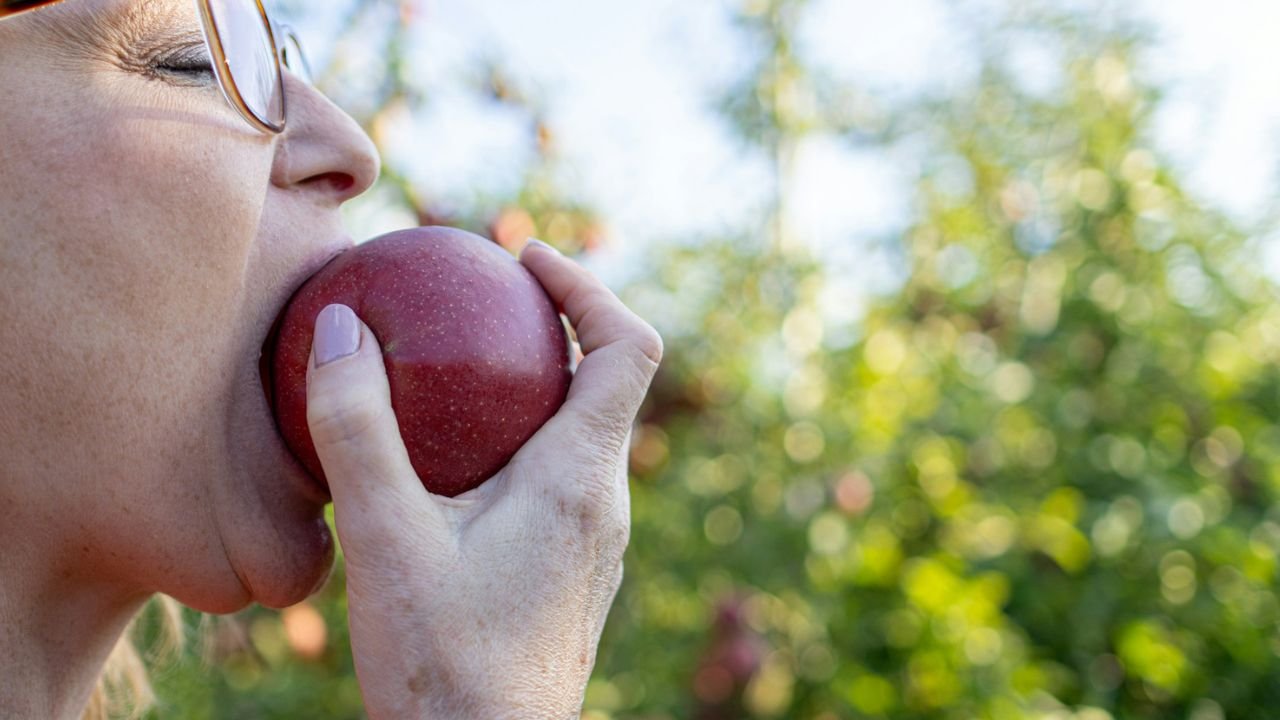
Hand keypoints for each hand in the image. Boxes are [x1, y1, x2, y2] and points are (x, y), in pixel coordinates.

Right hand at [303, 240, 661, 719]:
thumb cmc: (442, 664)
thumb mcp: (383, 539)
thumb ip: (357, 430)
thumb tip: (341, 328)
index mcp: (580, 478)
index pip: (627, 346)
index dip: (587, 286)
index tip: (525, 257)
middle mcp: (605, 505)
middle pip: (606, 383)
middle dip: (552, 327)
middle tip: (479, 301)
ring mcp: (595, 543)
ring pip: (582, 435)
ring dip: (535, 387)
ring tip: (458, 373)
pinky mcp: (573, 573)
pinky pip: (562, 480)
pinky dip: (521, 441)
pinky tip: (452, 467)